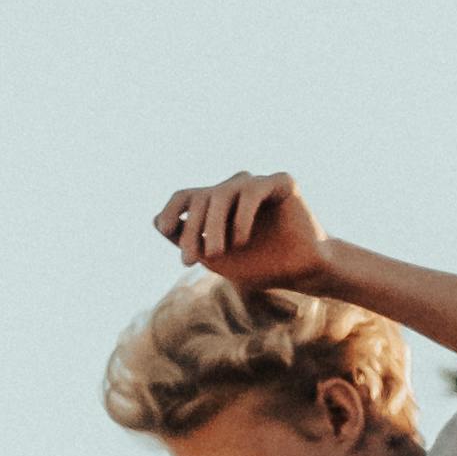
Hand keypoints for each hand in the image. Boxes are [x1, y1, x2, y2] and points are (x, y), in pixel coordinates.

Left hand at [154, 169, 331, 291]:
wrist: (301, 273)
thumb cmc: (259, 265)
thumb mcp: (215, 258)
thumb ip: (186, 239)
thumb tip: (155, 221)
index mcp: (218, 203)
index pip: (186, 196)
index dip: (172, 211)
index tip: (166, 231)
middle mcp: (235, 188)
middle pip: (201, 196)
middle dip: (192, 229)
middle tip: (191, 260)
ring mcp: (257, 183)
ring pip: (223, 192)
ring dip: (213, 226)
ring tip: (216, 254)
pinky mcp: (281, 182)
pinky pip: (252, 191)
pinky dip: (241, 216)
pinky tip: (240, 240)